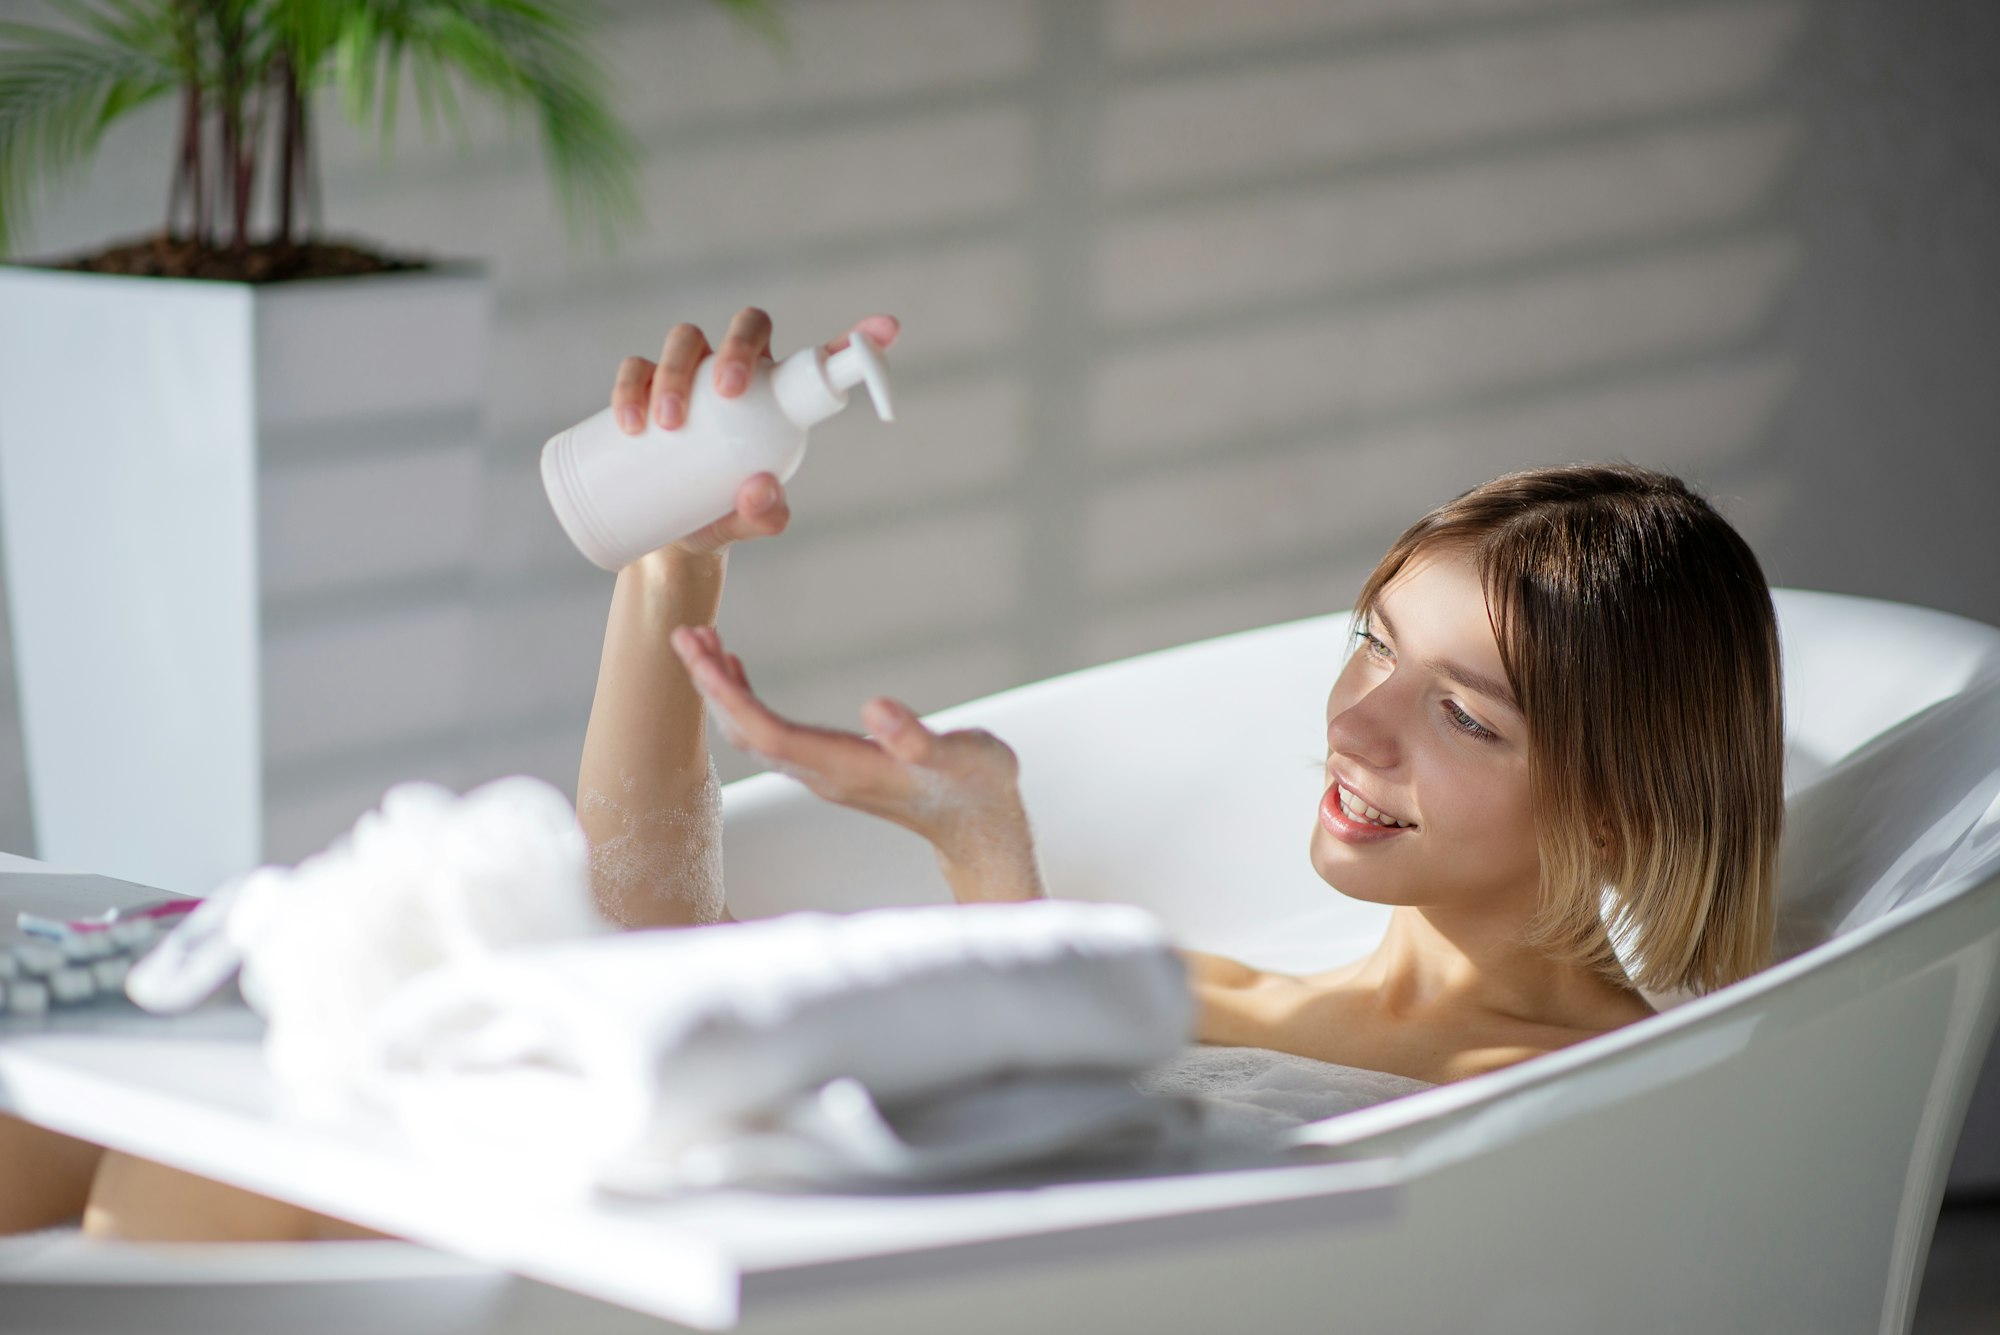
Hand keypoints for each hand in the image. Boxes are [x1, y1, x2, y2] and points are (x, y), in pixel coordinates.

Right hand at [609, 308, 901, 558]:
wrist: (667, 536)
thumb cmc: (723, 516)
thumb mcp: (749, 522)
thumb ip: (765, 515)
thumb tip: (762, 489)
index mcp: (778, 395)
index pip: (817, 359)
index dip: (856, 336)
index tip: (887, 328)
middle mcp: (737, 373)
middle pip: (746, 328)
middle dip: (737, 349)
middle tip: (727, 393)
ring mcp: (688, 375)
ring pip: (685, 341)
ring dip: (676, 372)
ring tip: (668, 425)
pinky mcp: (644, 389)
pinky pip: (636, 368)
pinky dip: (631, 387)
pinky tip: (631, 422)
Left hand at [668, 625, 1043, 900]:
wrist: (982, 828)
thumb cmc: (977, 789)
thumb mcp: (965, 757)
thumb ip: (920, 738)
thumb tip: (876, 709)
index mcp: (846, 769)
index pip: (768, 733)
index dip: (729, 694)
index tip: (700, 653)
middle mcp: (823, 774)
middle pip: (746, 732)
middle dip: (710, 685)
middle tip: (684, 633)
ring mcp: (823, 772)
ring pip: (752, 732)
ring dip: (721, 689)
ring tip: (702, 641)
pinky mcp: (829, 765)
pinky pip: (769, 732)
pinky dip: (745, 698)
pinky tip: (737, 668)